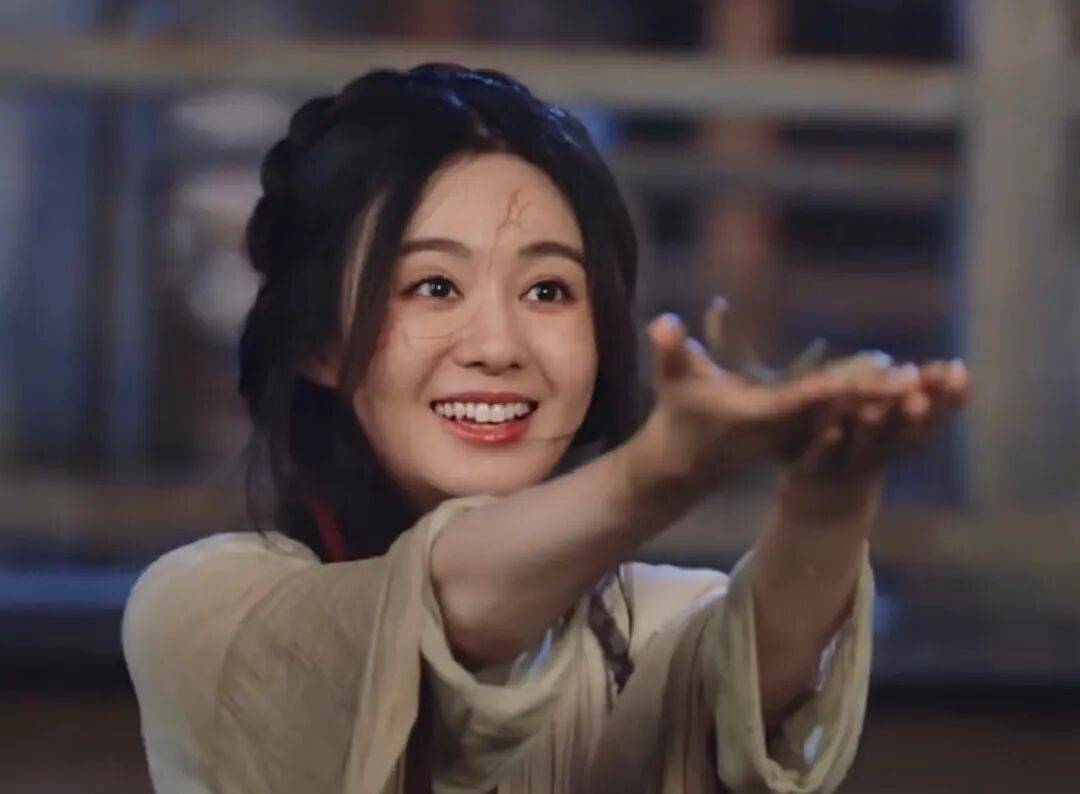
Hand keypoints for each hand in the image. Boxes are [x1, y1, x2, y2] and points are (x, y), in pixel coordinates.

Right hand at [634, 311, 971, 500]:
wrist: (684, 461)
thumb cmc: (678, 412)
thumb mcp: (672, 379)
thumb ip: (669, 349)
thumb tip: (661, 321)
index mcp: (760, 414)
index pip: (805, 398)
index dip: (839, 385)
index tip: (866, 374)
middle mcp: (788, 429)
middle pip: (840, 409)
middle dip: (878, 395)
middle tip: (920, 376)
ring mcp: (799, 435)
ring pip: (852, 417)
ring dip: (887, 403)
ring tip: (927, 381)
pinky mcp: (805, 435)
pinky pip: (850, 420)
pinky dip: (878, 408)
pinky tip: (910, 392)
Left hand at [781, 357, 971, 519]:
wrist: (822, 501)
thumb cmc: (863, 451)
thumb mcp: (893, 421)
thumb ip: (924, 398)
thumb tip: (958, 368)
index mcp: (899, 442)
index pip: (929, 420)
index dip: (944, 399)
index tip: (956, 371)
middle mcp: (876, 457)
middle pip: (899, 438)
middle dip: (910, 417)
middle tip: (919, 396)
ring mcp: (844, 468)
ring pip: (860, 450)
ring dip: (869, 431)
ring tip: (873, 409)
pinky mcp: (811, 474)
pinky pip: (819, 462)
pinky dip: (826, 447)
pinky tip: (832, 432)